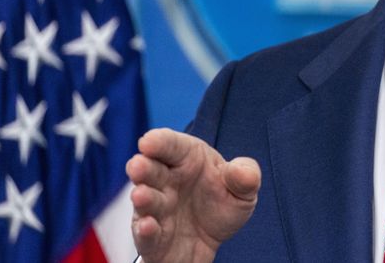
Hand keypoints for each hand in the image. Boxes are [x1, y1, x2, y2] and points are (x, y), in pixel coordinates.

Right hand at [126, 128, 260, 262]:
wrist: (209, 243)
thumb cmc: (220, 205)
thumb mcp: (242, 191)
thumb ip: (246, 177)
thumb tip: (242, 171)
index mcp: (186, 159)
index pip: (171, 145)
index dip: (159, 141)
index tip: (149, 141)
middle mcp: (165, 181)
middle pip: (150, 169)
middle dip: (142, 166)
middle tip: (138, 165)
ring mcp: (156, 209)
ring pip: (144, 201)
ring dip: (142, 198)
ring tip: (141, 195)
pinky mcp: (151, 238)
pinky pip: (146, 235)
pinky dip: (145, 231)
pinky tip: (148, 225)